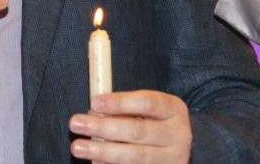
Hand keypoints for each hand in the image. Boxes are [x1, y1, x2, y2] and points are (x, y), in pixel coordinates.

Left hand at [70, 90, 191, 162]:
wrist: (184, 149)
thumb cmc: (157, 123)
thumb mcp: (150, 110)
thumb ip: (127, 108)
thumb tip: (94, 111)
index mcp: (174, 109)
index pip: (147, 102)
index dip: (119, 102)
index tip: (93, 102)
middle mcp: (178, 135)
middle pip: (138, 131)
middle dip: (103, 127)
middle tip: (75, 123)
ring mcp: (173, 159)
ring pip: (136, 156)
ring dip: (103, 151)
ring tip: (78, 146)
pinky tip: (95, 161)